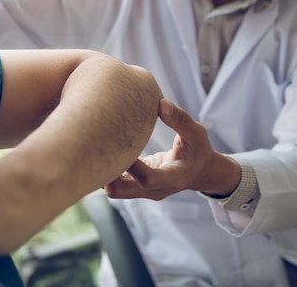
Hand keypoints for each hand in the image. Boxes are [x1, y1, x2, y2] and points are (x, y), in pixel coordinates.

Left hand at [104, 99, 240, 200]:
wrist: (199, 172)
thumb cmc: (197, 150)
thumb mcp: (197, 134)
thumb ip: (181, 120)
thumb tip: (161, 103)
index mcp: (172, 178)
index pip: (146, 179)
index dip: (131, 165)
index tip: (121, 143)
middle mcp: (154, 190)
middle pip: (119, 191)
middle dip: (105, 172)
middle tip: (97, 145)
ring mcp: (143, 191)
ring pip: (113, 190)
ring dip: (103, 171)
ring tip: (98, 145)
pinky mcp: (135, 186)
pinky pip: (114, 184)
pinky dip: (107, 170)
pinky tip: (104, 149)